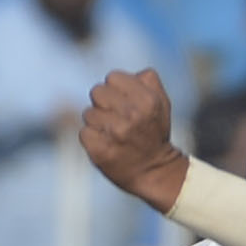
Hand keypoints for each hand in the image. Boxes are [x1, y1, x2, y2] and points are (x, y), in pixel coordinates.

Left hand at [80, 69, 187, 212]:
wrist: (154, 171)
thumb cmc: (154, 132)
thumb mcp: (162, 102)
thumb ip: (147, 80)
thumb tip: (128, 74)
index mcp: (147, 100)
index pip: (112, 77)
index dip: (116, 89)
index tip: (124, 102)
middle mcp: (132, 116)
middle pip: (96, 92)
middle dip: (103, 104)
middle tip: (116, 118)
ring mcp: (115, 134)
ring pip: (88, 113)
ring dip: (97, 123)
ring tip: (113, 134)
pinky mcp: (100, 151)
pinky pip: (84, 133)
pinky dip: (92, 139)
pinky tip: (106, 145)